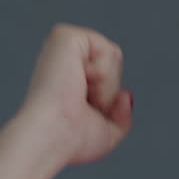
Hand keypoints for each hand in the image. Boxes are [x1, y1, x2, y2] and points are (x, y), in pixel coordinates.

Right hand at [16, 24, 134, 167]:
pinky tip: (79, 81)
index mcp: (68, 75)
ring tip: (80, 95)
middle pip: (115, 62)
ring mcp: (63, 44)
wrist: (53, 137)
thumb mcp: (107, 133)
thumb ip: (121, 116)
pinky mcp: (65, 36)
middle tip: (84, 106)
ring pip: (114, 56)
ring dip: (106, 85)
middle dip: (109, 91)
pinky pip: (108, 50)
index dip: (107, 98)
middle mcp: (63, 57)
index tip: (84, 113)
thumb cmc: (72, 141)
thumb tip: (126, 94)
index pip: (110, 73)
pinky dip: (102, 73)